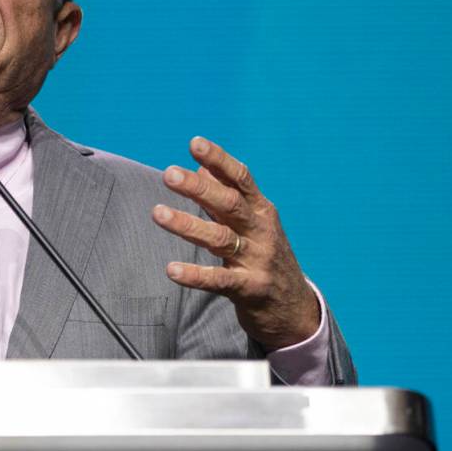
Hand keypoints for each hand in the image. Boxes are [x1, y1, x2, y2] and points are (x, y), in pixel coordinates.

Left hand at [152, 136, 318, 349]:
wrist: (294, 308)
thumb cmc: (264, 255)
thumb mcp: (252, 222)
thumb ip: (226, 196)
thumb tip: (201, 166)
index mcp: (261, 210)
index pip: (240, 178)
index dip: (218, 160)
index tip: (195, 143)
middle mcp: (261, 231)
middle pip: (229, 204)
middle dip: (199, 188)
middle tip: (169, 174)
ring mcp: (257, 260)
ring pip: (220, 239)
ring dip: (188, 225)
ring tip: (157, 213)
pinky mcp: (250, 289)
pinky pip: (220, 280)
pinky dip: (195, 275)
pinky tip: (172, 270)